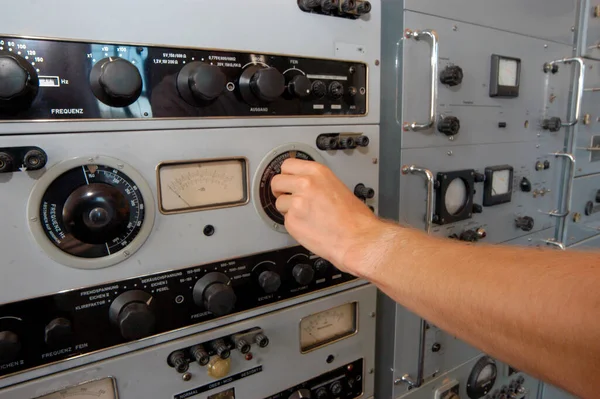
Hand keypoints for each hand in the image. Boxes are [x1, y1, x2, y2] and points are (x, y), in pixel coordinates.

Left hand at [270, 158, 380, 275]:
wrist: (357, 238)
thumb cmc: (354, 218)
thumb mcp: (336, 186)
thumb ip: (316, 182)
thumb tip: (301, 183)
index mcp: (317, 172)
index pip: (287, 165)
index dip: (287, 175)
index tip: (287, 180)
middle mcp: (305, 184)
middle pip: (276, 181)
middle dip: (281, 191)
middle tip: (289, 198)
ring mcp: (296, 203)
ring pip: (279, 203)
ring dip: (287, 209)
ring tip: (305, 215)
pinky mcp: (292, 221)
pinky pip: (285, 220)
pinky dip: (293, 224)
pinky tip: (308, 225)